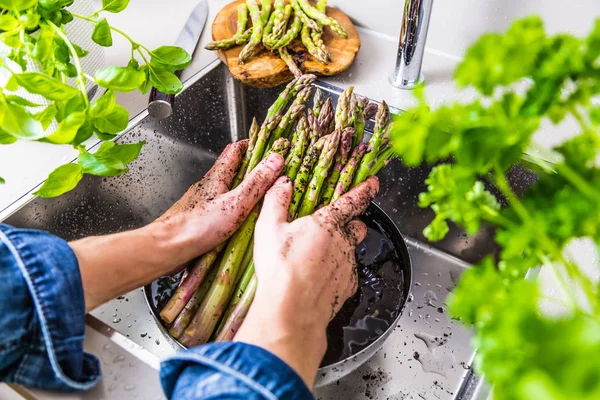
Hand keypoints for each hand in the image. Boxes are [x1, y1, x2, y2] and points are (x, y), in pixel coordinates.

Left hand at [71, 140, 283, 311]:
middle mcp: (207, 186)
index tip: (265, 145)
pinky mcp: (197, 219)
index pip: (234, 151)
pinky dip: (231, 208)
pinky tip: (238, 221)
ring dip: (240, 190)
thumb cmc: (199, 226)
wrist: (166, 248)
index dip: (250, 145)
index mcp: (217, 177)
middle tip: (268, 173)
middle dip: (249, 169)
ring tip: (258, 198)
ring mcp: (200, 202)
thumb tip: (276, 159)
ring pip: (224, 190)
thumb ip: (256, 183)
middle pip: (230, 170)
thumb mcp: (235, 203)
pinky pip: (219, 208)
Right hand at [234, 176, 378, 386]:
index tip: (373, 183)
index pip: (353, 200)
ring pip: (351, 252)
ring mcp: (348, 266)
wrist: (292, 311)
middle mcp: (344, 243)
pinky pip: (346, 274)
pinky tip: (318, 279)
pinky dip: (336, 273)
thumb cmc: (280, 268)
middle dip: (352, 224)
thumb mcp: (269, 227)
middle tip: (336, 226)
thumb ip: (276, 201)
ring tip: (317, 259)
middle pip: (358, 227)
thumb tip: (282, 184)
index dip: (365, 190)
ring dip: (340, 251)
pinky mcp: (347, 287)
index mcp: (328, 223)